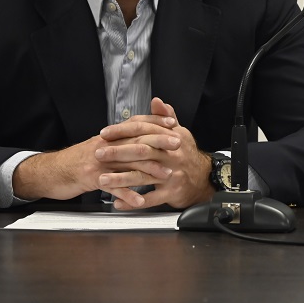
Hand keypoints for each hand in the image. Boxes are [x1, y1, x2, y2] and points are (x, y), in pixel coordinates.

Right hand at [10, 112, 177, 202]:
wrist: (50, 172)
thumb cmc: (76, 162)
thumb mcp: (99, 148)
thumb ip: (118, 142)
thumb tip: (138, 136)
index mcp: (108, 137)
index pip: (134, 124)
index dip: (154, 121)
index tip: (173, 121)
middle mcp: (105, 146)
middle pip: (135, 140)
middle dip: (159, 141)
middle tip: (178, 144)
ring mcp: (98, 162)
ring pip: (127, 163)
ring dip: (149, 170)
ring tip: (166, 174)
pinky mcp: (90, 179)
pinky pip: (112, 186)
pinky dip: (127, 194)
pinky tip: (140, 201)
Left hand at [96, 97, 213, 209]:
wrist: (205, 179)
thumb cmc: (188, 155)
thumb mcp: (180, 132)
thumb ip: (166, 117)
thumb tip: (156, 101)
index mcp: (171, 137)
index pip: (143, 130)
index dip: (123, 131)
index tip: (105, 133)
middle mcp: (171, 155)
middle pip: (141, 151)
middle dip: (117, 153)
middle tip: (98, 154)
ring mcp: (171, 175)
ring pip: (142, 176)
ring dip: (120, 179)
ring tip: (102, 180)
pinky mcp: (171, 192)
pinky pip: (150, 198)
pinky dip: (133, 200)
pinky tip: (118, 201)